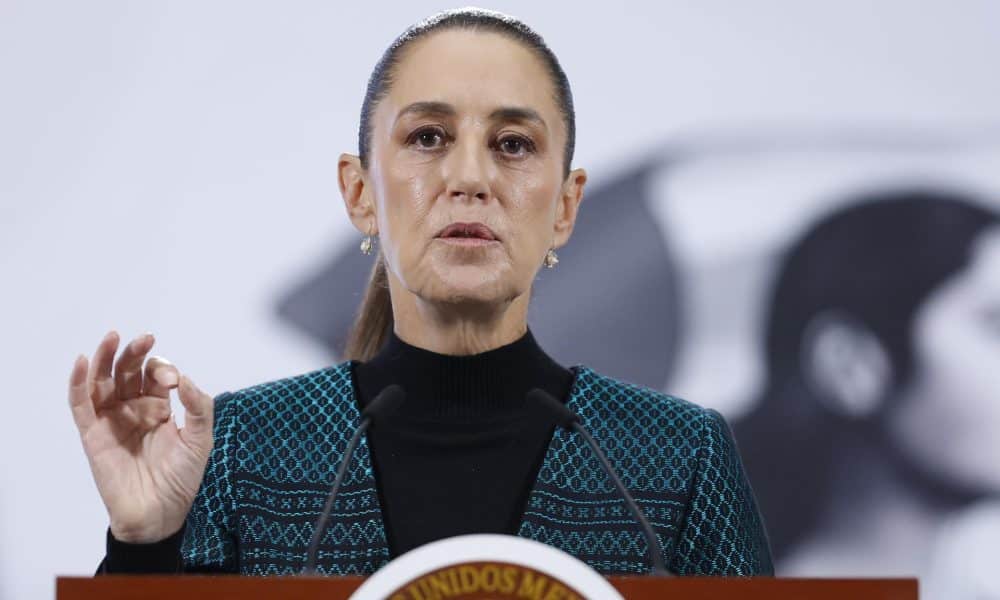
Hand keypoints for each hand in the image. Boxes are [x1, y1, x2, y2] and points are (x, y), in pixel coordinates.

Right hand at [68, 330, 214, 543]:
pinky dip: (78, 382)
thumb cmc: (181, 479)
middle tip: (144, 338)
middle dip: (135, 354)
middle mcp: (134, 410)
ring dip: (104, 358)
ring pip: (102, 381)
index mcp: (160, 407)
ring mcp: (112, 420)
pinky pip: (80, 404)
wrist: (159, 514)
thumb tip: (184, 379)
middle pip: (128, 372)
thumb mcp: (201, 440)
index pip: (155, 376)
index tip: (174, 382)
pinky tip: (81, 362)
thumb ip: (199, 408)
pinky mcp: (93, 435)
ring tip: (112, 337)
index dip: (163, 370)